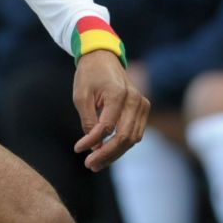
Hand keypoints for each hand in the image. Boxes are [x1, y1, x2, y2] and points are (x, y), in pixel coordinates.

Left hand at [72, 50, 148, 171]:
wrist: (103, 57)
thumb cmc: (89, 75)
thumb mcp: (81, 96)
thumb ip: (88, 121)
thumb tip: (94, 146)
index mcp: (118, 94)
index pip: (107, 127)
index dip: (92, 141)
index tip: (78, 149)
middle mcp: (135, 100)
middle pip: (124, 137)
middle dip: (107, 154)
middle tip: (90, 165)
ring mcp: (142, 104)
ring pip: (133, 138)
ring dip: (116, 153)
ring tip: (97, 163)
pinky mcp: (143, 108)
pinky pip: (136, 132)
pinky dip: (123, 144)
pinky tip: (107, 151)